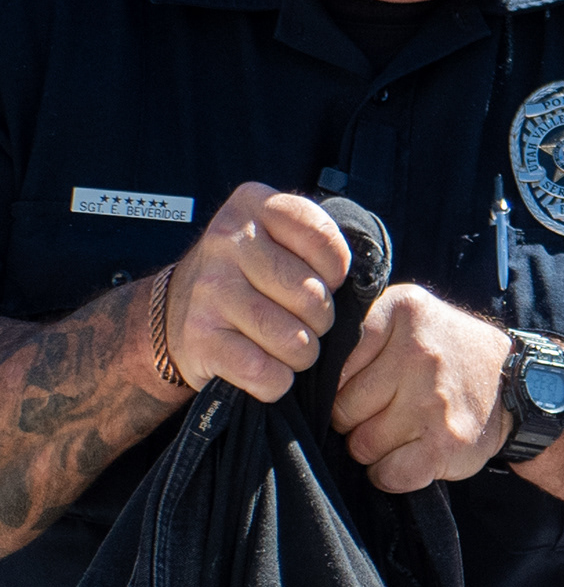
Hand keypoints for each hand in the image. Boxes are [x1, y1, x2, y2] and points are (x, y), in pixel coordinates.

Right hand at [161, 183, 346, 401]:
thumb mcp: (279, 240)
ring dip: (300, 354)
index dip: (336, 272)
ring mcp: (209, 289)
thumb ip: (318, 245)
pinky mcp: (200, 338)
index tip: (321, 279)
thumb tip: (366, 283)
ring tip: (282, 343)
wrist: (174, 314)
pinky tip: (263, 368)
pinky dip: (275, 382)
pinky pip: (266, 373)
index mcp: (254, 205)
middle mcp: (227, 240)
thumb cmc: (249, 279)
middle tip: (301, 320)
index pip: (326, 242)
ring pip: (296, 341)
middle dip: (320, 321)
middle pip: (314, 297)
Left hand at [329, 287, 516, 492]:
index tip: (366, 382)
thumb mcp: (409, 315)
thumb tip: (297, 365)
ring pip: (361, 445)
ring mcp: (433, 400)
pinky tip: (411, 455)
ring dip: (374, 447)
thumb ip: (358, 326)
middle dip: (355, 418)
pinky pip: (388, 474)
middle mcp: (419, 352)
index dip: (341, 382)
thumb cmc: (448, 354)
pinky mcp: (446, 443)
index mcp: (401, 311)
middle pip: (341, 407)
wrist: (523, 388)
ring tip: (403, 430)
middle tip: (387, 410)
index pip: (330, 362)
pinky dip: (392, 474)